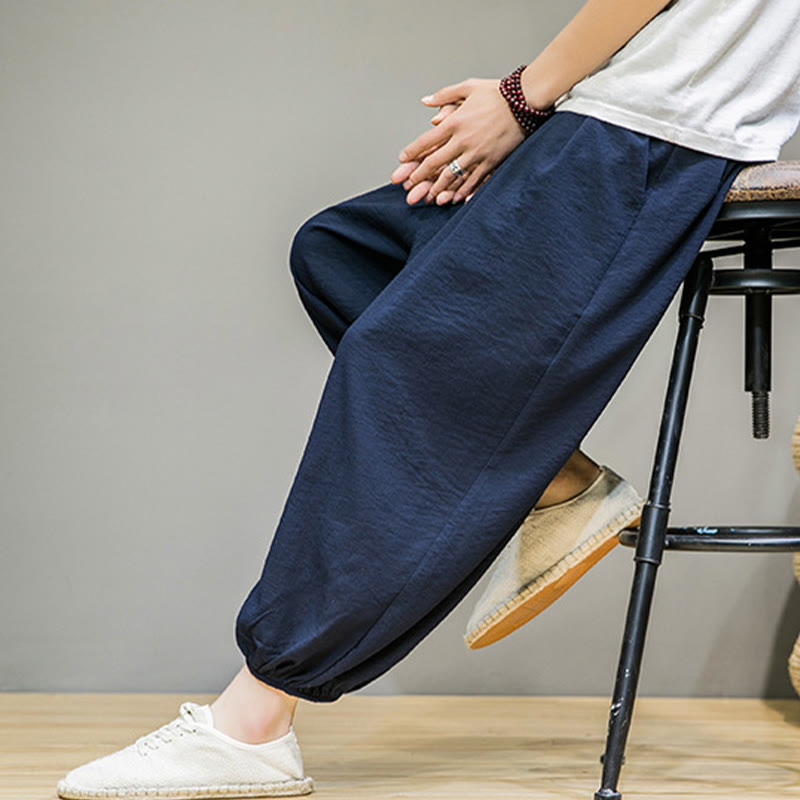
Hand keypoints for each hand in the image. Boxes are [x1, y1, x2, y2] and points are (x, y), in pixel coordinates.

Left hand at [395, 77, 525, 204]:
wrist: (525, 100)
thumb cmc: (497, 93)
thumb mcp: (468, 86)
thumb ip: (444, 95)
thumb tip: (425, 102)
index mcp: (455, 122)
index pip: (426, 141)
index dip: (412, 152)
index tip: (402, 160)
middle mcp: (463, 140)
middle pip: (435, 162)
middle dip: (420, 175)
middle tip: (410, 184)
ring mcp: (477, 153)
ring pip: (452, 175)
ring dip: (439, 187)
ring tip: (430, 195)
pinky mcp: (491, 161)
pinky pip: (474, 180)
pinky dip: (463, 191)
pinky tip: (455, 197)